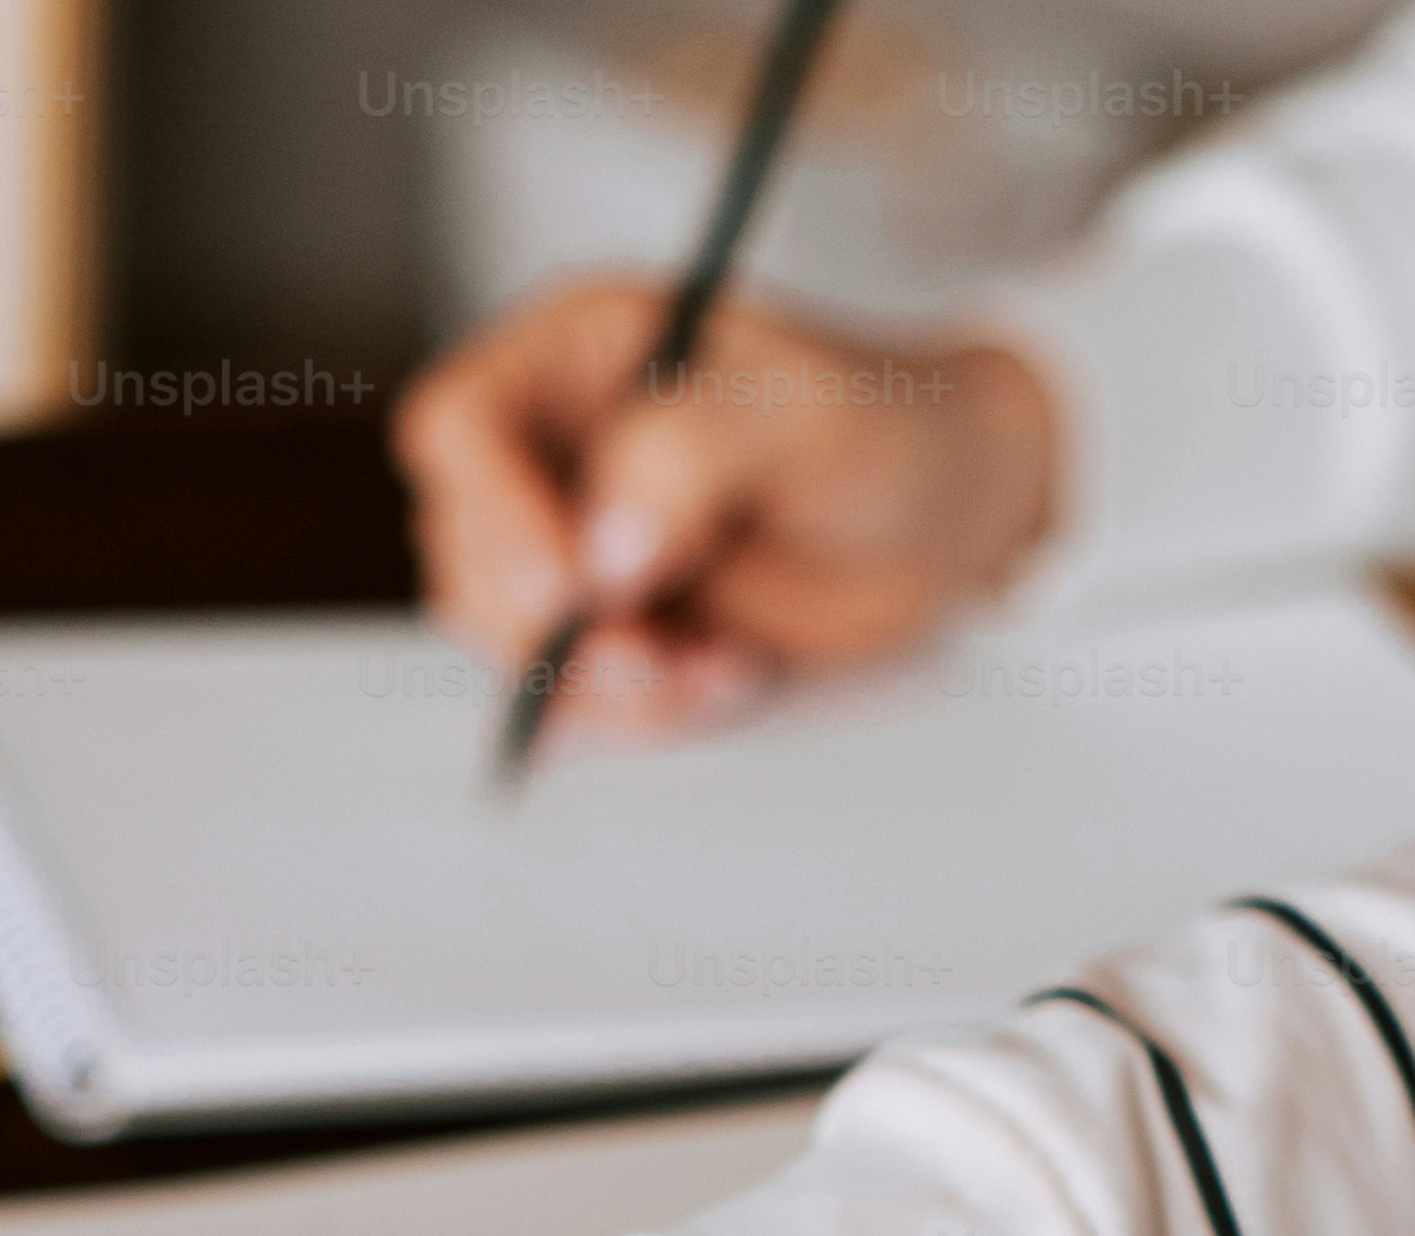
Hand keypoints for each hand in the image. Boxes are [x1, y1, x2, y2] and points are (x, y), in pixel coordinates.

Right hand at [396, 275, 1060, 737]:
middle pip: (463, 545)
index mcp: (581, 350)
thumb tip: (605, 548)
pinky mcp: (615, 618)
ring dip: (597, 678)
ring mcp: (579, 534)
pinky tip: (721, 674)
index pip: (460, 425)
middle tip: (653, 652)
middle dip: (549, 625)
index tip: (574, 589)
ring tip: (708, 664)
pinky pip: (567, 686)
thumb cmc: (895, 428)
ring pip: (503, 630)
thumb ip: (696, 452)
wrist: (955, 516)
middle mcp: (560, 439)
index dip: (492, 514)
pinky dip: (634, 706)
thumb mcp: (808, 415)